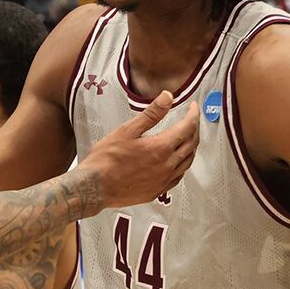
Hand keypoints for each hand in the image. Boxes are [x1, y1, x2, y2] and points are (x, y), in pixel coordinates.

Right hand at [82, 91, 200, 208]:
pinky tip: (177, 161)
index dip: (193, 115)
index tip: (193, 107)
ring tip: (187, 138)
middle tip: (191, 120)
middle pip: (191, 144)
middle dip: (194, 129)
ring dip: (191, 147)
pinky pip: (178, 176)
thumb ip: (151, 114)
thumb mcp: (127, 130)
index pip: (187, 127)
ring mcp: (164, 180)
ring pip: (188, 161)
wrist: (95, 187)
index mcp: (161, 148)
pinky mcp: (158, 191)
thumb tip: (167, 97)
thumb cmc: (106, 159)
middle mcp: (167, 165)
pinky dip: (183, 164)